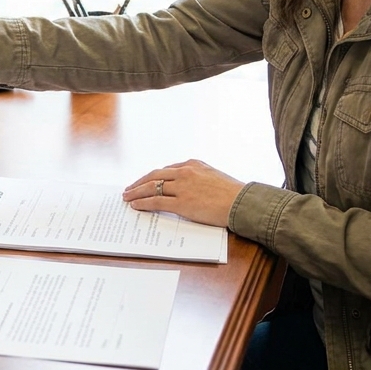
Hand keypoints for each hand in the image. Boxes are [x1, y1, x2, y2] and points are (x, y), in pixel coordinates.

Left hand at [122, 160, 244, 227]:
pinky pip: (156, 202)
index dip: (153, 177)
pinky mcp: (182, 203)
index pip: (166, 169)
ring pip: (152, 187)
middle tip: (129, 188)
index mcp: (193, 164)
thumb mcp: (214, 177)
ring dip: (136, 192)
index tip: (145, 181)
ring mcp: (182, 187)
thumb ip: (198, 178)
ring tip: (127, 197)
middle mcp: (185, 172)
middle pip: (154, 175)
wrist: (243, 203)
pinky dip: (143, 203)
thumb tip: (187, 187)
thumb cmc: (234, 193)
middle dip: (139, 182)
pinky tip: (135, 206)